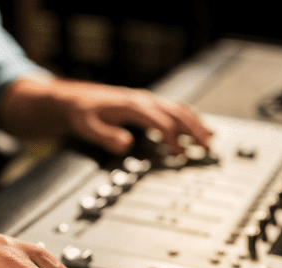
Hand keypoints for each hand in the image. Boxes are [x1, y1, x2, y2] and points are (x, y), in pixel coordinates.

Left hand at [0, 78, 212, 154]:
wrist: (72, 100)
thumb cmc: (81, 113)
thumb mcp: (87, 127)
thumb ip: (106, 136)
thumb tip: (127, 144)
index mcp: (132, 105)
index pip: (160, 121)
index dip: (172, 138)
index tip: (179, 154)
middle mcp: (143, 100)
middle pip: (177, 113)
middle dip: (194, 130)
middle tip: (207, 149)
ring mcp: (147, 101)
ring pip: (179, 110)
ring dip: (196, 125)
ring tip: (209, 141)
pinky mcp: (147, 105)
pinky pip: (174, 110)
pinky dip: (189, 120)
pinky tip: (197, 130)